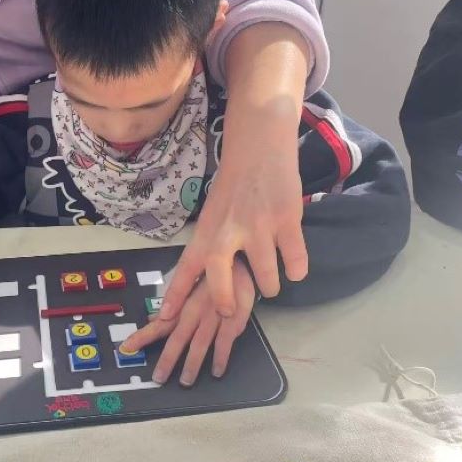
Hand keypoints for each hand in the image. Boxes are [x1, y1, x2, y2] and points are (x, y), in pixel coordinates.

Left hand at [120, 258, 254, 385]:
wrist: (239, 263)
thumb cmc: (212, 276)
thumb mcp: (189, 287)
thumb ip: (171, 308)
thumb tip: (153, 319)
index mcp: (182, 304)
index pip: (159, 324)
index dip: (142, 336)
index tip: (127, 348)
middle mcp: (195, 311)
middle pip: (178, 339)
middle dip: (167, 359)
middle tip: (159, 377)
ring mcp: (214, 316)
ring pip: (200, 344)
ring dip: (192, 364)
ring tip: (185, 381)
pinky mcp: (233, 320)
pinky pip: (225, 342)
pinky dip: (221, 358)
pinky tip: (217, 371)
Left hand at [162, 149, 306, 319]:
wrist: (259, 142)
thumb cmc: (236, 181)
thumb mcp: (214, 212)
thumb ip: (213, 241)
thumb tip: (210, 276)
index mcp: (208, 228)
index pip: (186, 265)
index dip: (175, 293)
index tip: (165, 318)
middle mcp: (229, 228)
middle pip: (218, 273)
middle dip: (223, 298)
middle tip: (230, 312)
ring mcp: (259, 225)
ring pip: (266, 274)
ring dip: (269, 286)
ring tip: (270, 286)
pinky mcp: (287, 219)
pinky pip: (295, 259)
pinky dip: (297, 269)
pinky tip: (294, 267)